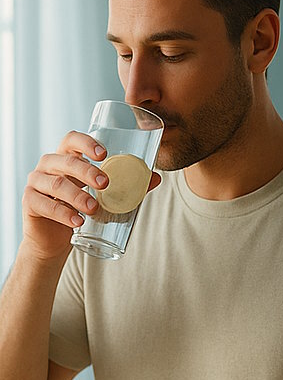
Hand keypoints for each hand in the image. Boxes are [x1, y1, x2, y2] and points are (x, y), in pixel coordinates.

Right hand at [24, 132, 160, 260]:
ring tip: (94, 208)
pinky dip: (62, 213)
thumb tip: (155, 177)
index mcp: (67, 159)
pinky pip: (43, 204)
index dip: (86, 142)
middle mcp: (49, 166)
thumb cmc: (81, 210)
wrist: (54, 240)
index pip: (71, 140)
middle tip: (106, 184)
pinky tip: (77, 221)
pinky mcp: (29, 202)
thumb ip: (127, 186)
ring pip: (55, 184)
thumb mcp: (104, 197)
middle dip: (86, 170)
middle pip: (64, 161)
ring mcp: (36, 183)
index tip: (104, 154)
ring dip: (77, 195)